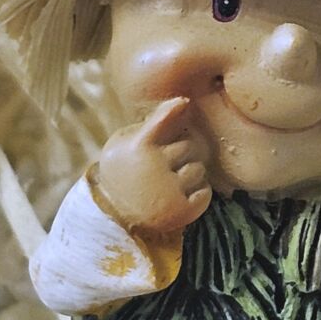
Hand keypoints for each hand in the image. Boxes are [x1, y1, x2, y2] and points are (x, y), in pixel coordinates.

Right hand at [94, 97, 211, 235]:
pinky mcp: (182, 211)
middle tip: (169, 163)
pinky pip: (205, 192)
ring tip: (173, 181)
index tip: (184, 103)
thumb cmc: (124, 173)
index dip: (173, 109)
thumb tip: (181, 105)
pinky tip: (181, 195)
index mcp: (139, 148)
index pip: (160, 121)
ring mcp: (169, 191)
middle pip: (189, 146)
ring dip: (191, 173)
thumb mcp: (123, 146)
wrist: (115, 216)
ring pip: (199, 169)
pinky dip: (198, 193)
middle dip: (183, 152)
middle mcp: (154, 168)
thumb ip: (148, 127)